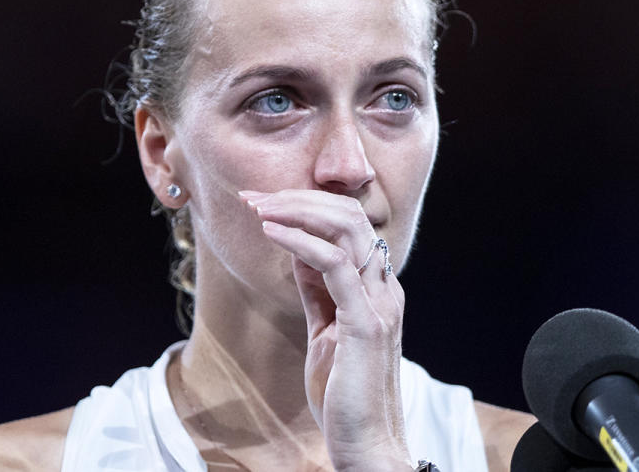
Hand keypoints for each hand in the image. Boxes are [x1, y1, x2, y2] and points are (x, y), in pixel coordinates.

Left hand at [240, 189, 411, 470]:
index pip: (347, 225)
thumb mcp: (325, 331)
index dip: (304, 206)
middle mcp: (385, 288)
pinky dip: (298, 240)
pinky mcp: (366, 322)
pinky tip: (270, 232)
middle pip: (349, 215)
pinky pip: (333, 263)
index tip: (261, 202)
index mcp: (377, 288)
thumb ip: (318, 292)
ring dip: (296, 209)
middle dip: (297, 198)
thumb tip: (298, 254)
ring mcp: (379, 302)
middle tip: (254, 197)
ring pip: (345, 228)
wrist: (366, 443)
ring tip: (258, 207)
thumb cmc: (344, 393)